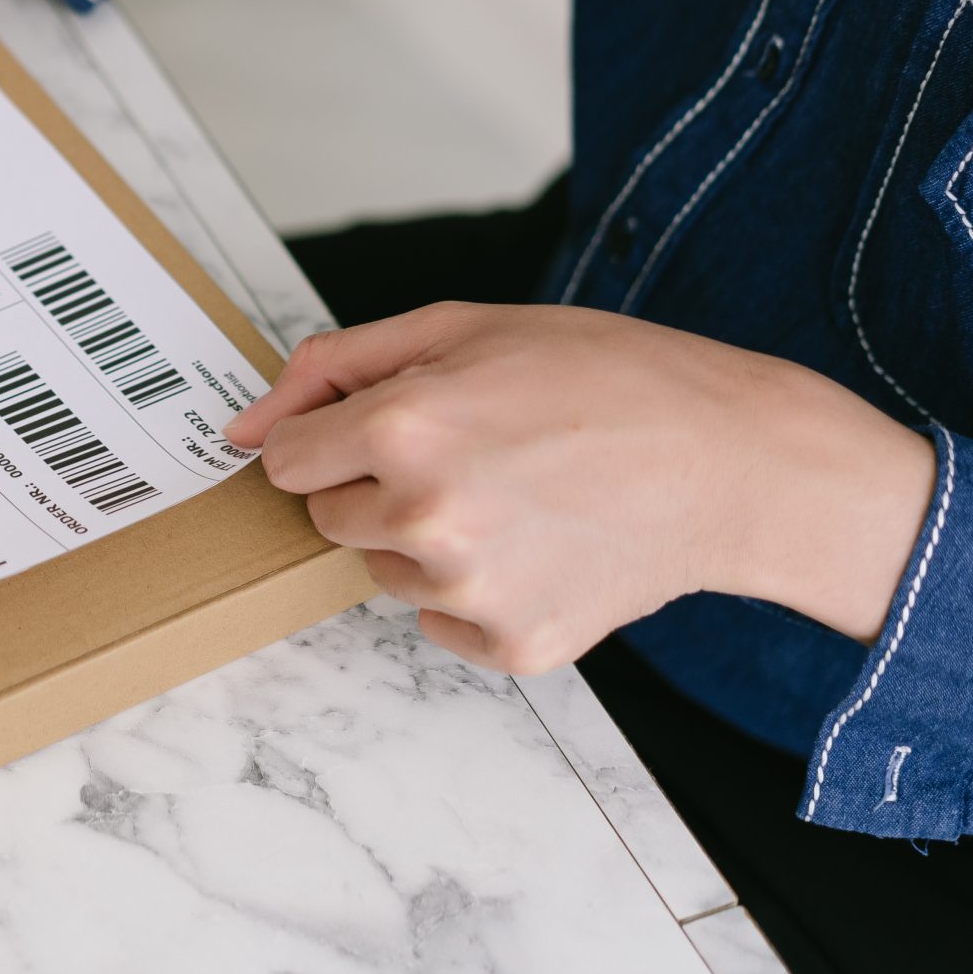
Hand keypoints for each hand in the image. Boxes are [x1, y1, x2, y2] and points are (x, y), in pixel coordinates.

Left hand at [225, 303, 936, 672]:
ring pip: (384, 571)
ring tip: (515, 494)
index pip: (285, 462)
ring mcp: (471, 592)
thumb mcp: (459, 327)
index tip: (382, 427)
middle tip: (470, 452)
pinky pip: (439, 622)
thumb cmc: (602, 377)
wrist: (729, 460)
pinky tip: (540, 543)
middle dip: (376, 484)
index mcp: (405, 427)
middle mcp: (427, 518)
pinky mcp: (512, 646)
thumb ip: (332, 368)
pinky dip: (474, 591)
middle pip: (327, 518)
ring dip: (424, 539)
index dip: (331, 438)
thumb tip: (243, 427)